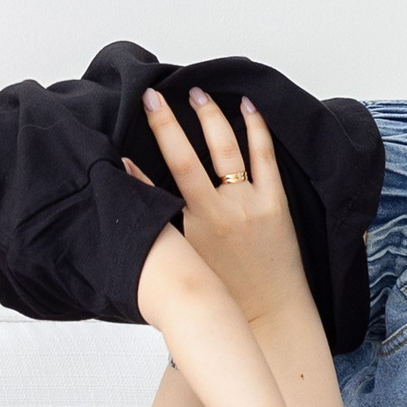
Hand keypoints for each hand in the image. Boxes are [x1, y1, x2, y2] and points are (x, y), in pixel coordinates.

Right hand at [124, 87, 306, 322]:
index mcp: (193, 225)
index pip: (166, 172)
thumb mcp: (184, 254)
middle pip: (192, 154)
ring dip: (213, 117)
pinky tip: (248, 107)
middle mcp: (220, 211)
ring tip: (199, 95)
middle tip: (161, 94)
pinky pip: (265, 157)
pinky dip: (256, 129)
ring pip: (229, 149)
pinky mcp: (276, 203)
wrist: (268, 312)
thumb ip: (157, 218)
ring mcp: (250, 204)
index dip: (154, 136)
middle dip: (174, 120)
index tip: (145, 107)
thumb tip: (130, 178)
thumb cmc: (222, 289)